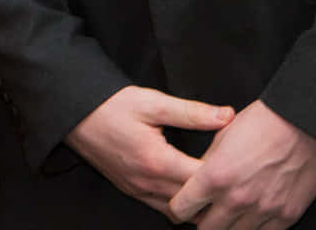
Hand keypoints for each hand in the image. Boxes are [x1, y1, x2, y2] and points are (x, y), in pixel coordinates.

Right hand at [65, 85, 234, 219]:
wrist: (73, 112)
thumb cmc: (111, 104)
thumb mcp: (153, 102)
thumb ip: (192, 112)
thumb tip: (227, 116)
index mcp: (157, 161)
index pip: (202, 181)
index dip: (225, 176)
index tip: (243, 166)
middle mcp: (147, 183)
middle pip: (193, 204)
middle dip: (215, 195)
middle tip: (236, 182)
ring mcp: (137, 190)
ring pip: (177, 213)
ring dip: (197, 205)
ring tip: (216, 192)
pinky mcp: (130, 190)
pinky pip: (161, 208)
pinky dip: (179, 205)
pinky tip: (189, 192)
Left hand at [166, 99, 315, 229]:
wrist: (304, 121)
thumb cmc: (262, 122)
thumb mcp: (222, 136)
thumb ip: (206, 164)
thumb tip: (197, 181)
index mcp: (215, 176)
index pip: (181, 208)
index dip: (176, 209)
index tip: (179, 208)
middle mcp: (236, 198)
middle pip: (205, 229)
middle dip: (201, 222)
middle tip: (204, 214)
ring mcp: (263, 210)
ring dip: (228, 227)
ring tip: (230, 215)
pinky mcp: (286, 215)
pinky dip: (255, 228)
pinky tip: (253, 218)